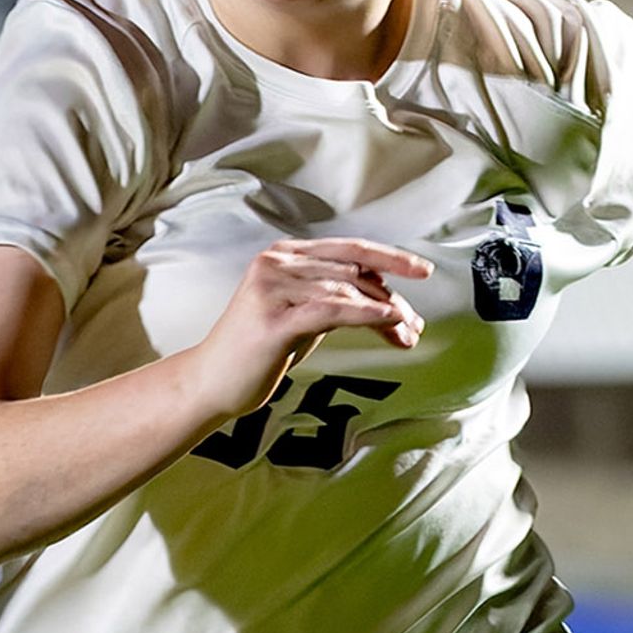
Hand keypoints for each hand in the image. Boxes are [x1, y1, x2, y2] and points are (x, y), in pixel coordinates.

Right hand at [186, 238, 434, 428]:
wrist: (210, 384)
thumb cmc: (255, 352)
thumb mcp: (300, 314)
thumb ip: (332, 297)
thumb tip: (384, 296)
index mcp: (284, 255)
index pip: (348, 248)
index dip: (390, 256)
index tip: (422, 270)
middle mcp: (277, 264)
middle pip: (353, 272)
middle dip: (392, 298)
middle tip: (416, 324)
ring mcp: (272, 289)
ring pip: (347, 292)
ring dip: (387, 314)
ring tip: (407, 335)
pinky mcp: (273, 320)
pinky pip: (333, 312)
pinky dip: (368, 315)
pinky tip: (391, 322)